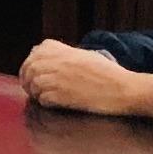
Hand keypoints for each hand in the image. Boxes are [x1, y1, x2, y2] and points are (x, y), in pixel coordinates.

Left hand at [18, 40, 152, 118]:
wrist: (123, 88)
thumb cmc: (110, 74)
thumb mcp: (85, 55)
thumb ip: (66, 56)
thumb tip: (52, 61)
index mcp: (60, 49)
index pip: (35, 53)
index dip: (32, 64)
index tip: (35, 73)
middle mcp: (54, 60)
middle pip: (29, 68)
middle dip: (28, 79)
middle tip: (33, 89)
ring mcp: (55, 77)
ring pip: (33, 84)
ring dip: (36, 92)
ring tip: (44, 98)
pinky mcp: (60, 95)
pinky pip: (42, 99)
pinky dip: (45, 102)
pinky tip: (54, 104)